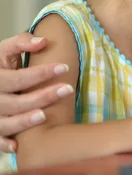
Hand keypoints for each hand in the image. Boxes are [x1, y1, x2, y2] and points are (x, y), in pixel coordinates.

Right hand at [0, 33, 72, 152]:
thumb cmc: (0, 65)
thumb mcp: (5, 50)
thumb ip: (22, 43)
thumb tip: (44, 41)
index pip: (18, 78)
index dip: (41, 73)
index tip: (64, 67)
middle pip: (15, 102)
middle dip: (41, 96)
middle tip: (67, 89)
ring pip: (5, 123)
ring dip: (23, 121)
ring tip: (44, 115)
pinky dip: (4, 145)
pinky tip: (18, 147)